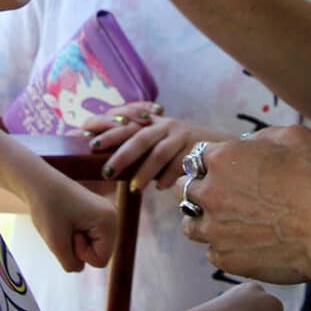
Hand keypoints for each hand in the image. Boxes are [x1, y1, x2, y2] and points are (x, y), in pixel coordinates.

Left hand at [26, 169, 117, 272]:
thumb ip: (72, 264)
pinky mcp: (97, 214)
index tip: (69, 233)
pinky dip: (76, 235)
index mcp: (109, 221)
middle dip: (80, 248)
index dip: (81, 254)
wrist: (39, 182)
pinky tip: (68, 221)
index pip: (100, 261)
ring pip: (93, 247)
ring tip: (66, 224)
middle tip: (66, 228)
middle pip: (99, 254)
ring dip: (76, 242)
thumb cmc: (47, 208)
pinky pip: (89, 238)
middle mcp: (113, 217)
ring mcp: (106, 215)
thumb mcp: (57, 244)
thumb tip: (79, 267)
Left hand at [85, 107, 230, 190]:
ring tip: (134, 189)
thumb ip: (140, 149)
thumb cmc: (182, 149)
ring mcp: (182, 136)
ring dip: (144, 172)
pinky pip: (179, 165)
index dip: (108, 131)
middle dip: (121, 155)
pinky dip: (168, 178)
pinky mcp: (197, 148)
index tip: (89, 142)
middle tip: (105, 173)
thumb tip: (109, 167)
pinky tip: (161, 188)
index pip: (127, 124)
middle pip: (139, 137)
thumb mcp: (161, 141)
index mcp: (153, 122)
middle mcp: (166, 125)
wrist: (221, 146)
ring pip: (158, 153)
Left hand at [179, 127, 310, 285]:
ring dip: (204, 220)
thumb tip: (251, 144)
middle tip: (226, 195)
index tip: (229, 170)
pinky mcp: (226, 259)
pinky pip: (212, 251)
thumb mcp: (294, 137)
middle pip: (186, 189)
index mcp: (221, 159)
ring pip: (191, 224)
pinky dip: (223, 247)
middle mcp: (210, 193)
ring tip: (227, 222)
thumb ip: (262, 137)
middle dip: (203, 189)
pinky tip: (243, 243)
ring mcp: (215, 230)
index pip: (197, 157)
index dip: (214, 162)